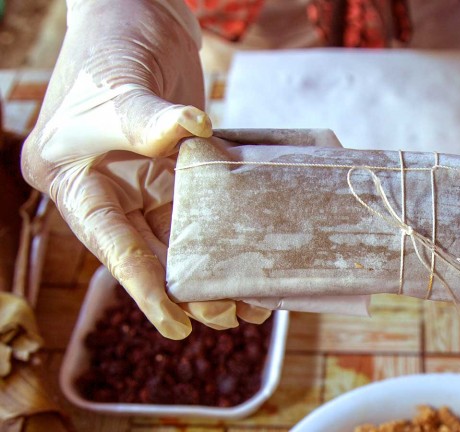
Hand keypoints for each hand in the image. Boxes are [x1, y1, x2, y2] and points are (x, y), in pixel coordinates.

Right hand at [21, 0, 268, 338]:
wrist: (134, 9)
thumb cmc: (109, 41)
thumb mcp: (117, 84)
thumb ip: (144, 118)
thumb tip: (191, 131)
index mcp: (72, 179)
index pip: (111, 242)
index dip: (144, 286)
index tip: (175, 323)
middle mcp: (106, 187)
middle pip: (146, 249)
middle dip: (185, 286)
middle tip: (228, 315)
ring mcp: (142, 177)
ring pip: (176, 236)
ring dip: (209, 267)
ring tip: (247, 299)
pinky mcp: (175, 165)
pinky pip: (198, 208)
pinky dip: (221, 232)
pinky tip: (249, 252)